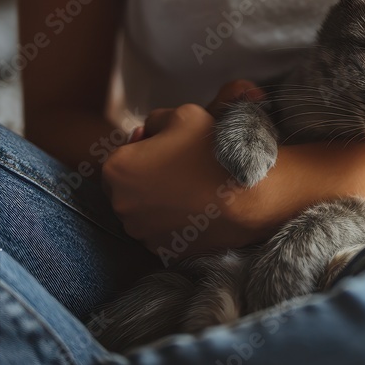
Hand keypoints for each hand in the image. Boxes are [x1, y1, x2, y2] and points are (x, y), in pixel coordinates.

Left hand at [103, 80, 269, 259]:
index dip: (145, 149)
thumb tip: (149, 130)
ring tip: (194, 187)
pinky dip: (175, 221)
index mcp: (116, 169)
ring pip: (144, 211)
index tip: (171, 147)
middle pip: (129, 186)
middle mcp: (120, 204)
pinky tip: (198, 207)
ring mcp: (141, 232)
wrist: (248, 193)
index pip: (120, 156)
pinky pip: (162, 231)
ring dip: (161, 200)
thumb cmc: (212, 150)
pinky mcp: (163, 250)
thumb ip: (155, 119)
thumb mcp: (183, 114)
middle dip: (149, 176)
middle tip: (183, 167)